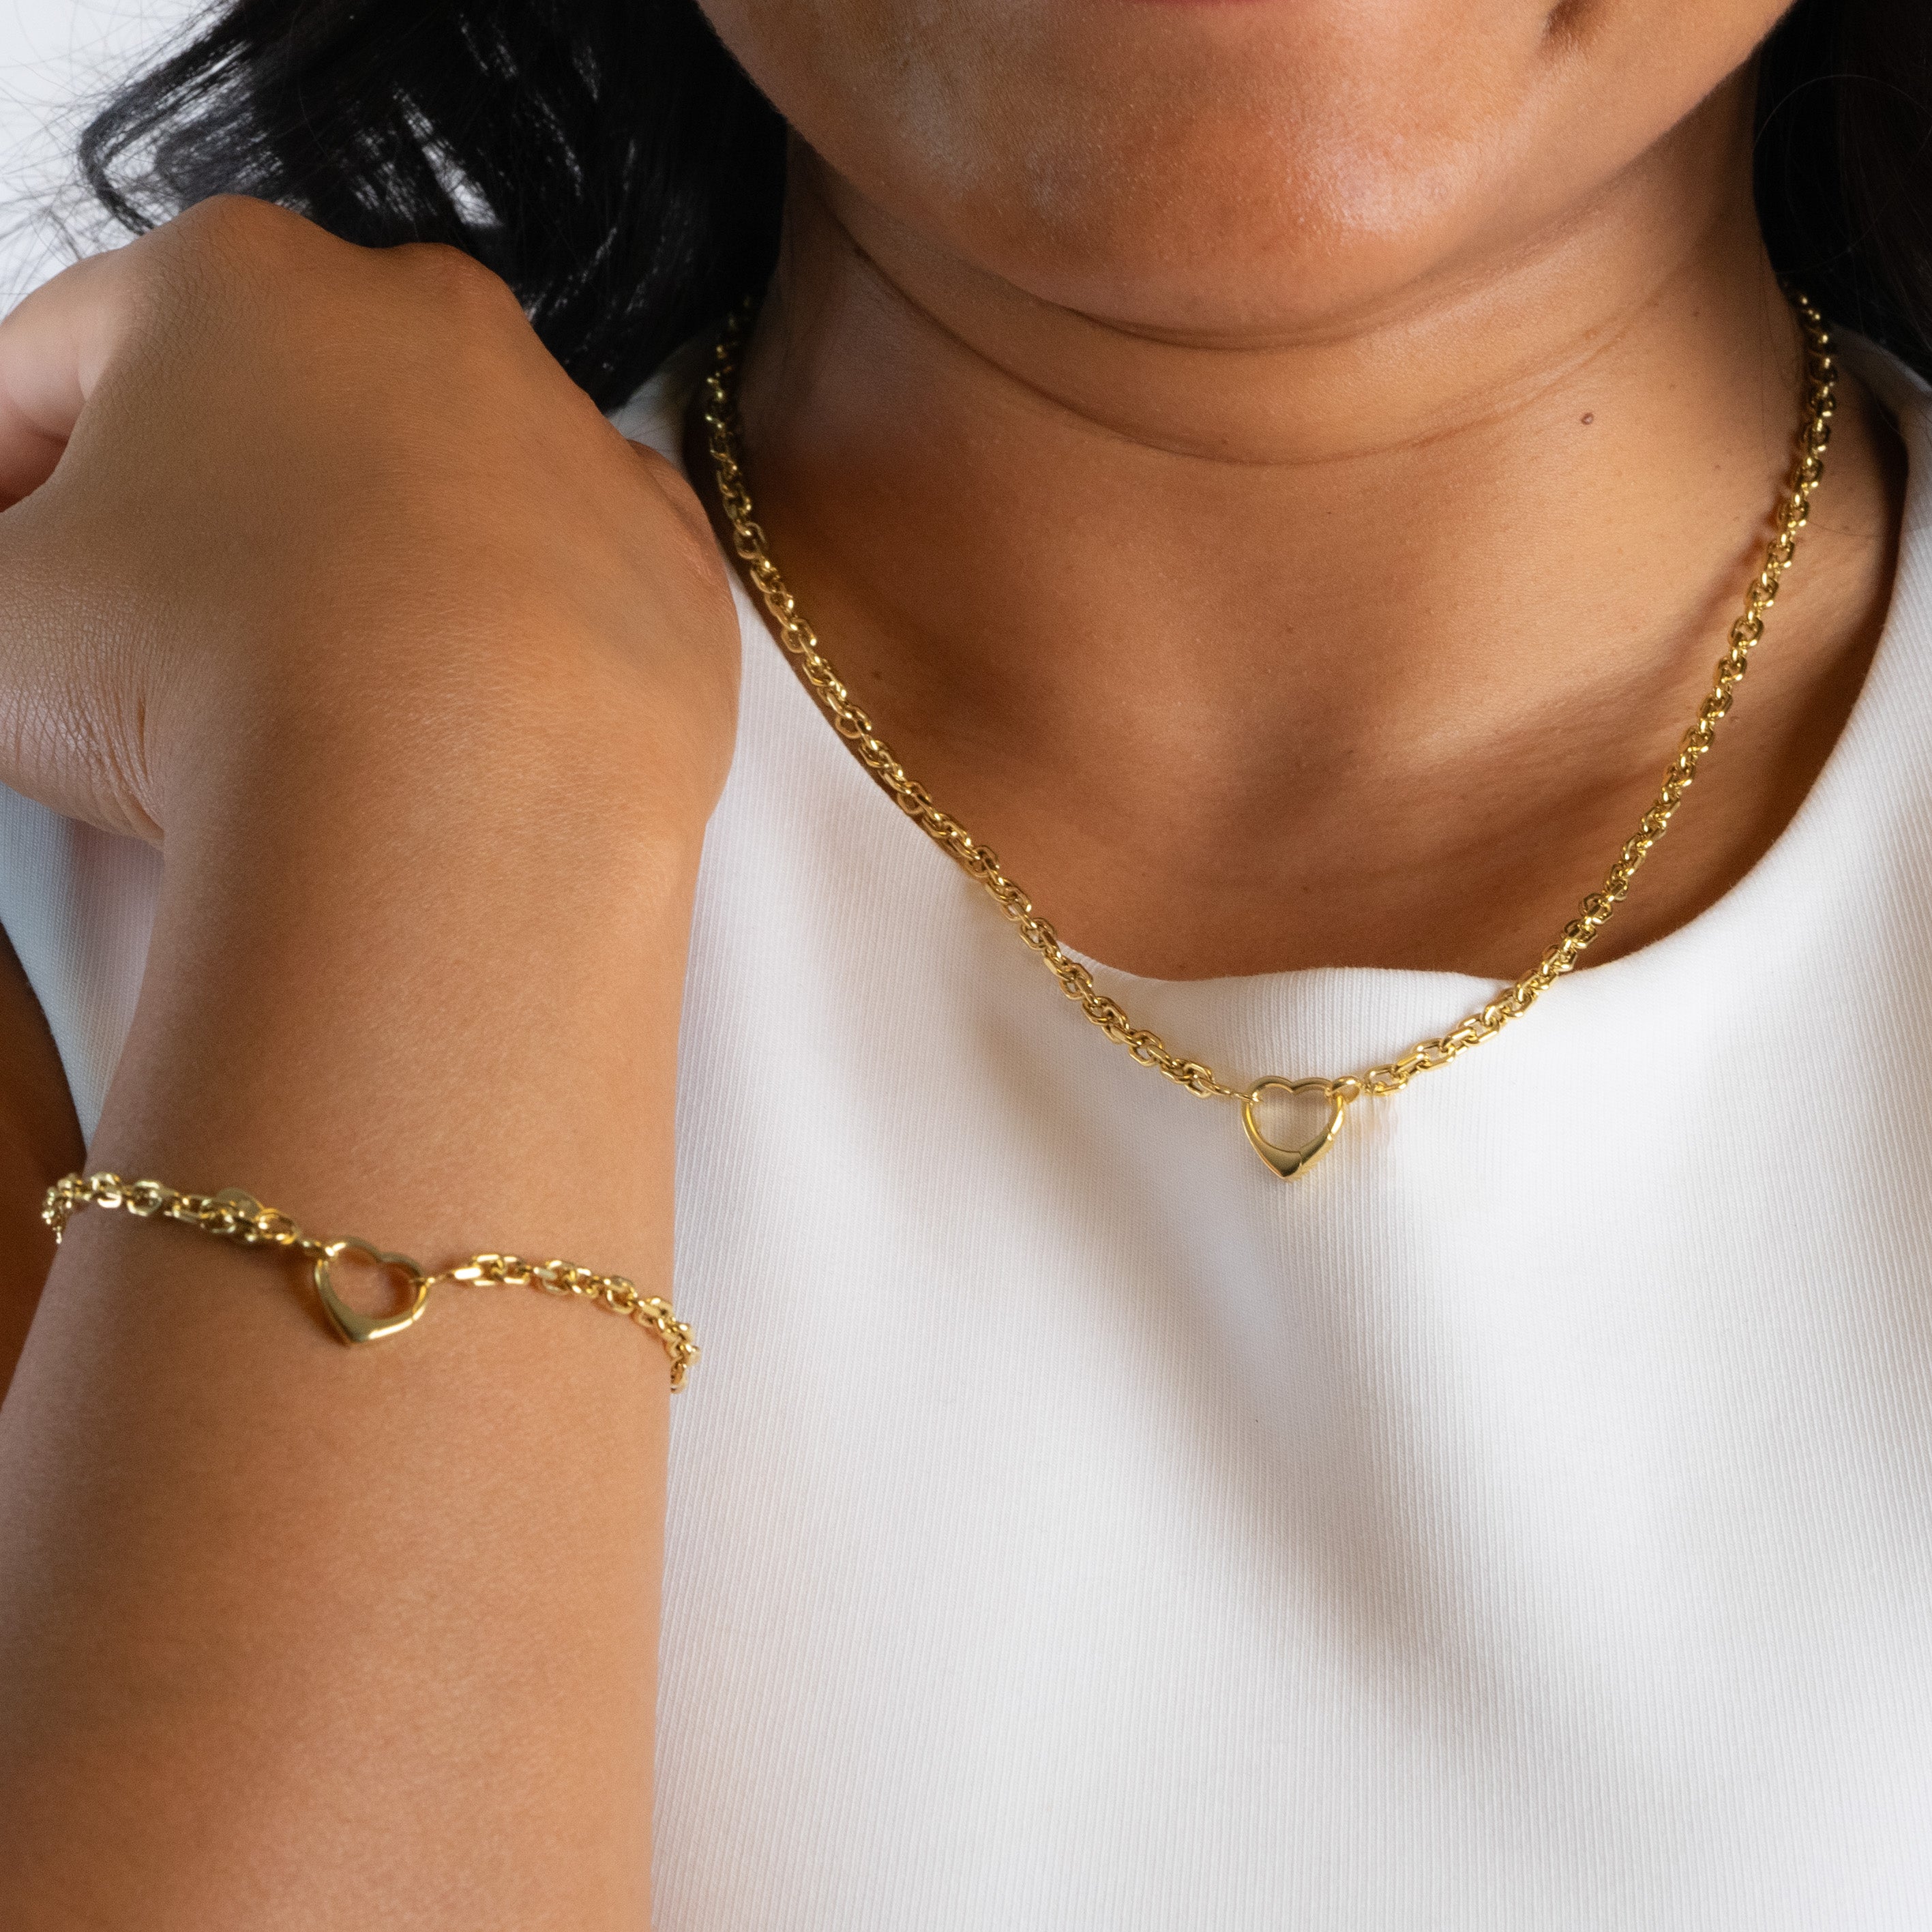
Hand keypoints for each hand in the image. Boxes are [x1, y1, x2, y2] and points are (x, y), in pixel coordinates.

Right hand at [0, 195, 739, 844]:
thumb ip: (7, 563)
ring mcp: (572, 436)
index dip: (10, 464)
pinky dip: (510, 632)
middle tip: (156, 630)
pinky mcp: (668, 562)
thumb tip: (46, 579)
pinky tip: (458, 708)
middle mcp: (429, 322)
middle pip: (267, 408)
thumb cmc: (205, 686)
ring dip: (362, 562)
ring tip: (313, 687)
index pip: (63, 360)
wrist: (446, 814)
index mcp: (236, 277)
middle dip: (199, 501)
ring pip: (430, 488)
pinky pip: (564, 579)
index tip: (18, 553)